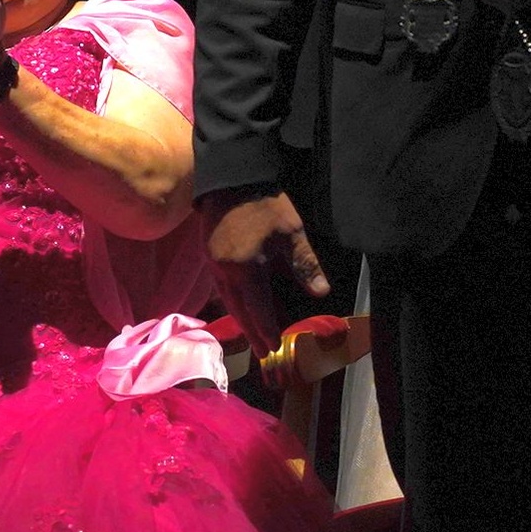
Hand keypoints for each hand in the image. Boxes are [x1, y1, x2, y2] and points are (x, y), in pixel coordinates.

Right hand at [206, 190, 329, 347]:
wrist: (232, 178)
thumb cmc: (265, 204)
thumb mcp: (291, 232)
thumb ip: (305, 264)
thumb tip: (322, 292)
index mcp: (246, 269)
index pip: (257, 309)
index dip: (266, 329)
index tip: (274, 347)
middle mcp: (225, 272)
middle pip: (239, 310)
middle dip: (252, 332)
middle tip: (262, 353)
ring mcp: (214, 264)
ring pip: (227, 301)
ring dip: (240, 320)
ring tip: (251, 336)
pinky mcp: (209, 255)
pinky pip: (220, 288)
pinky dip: (231, 303)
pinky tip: (238, 307)